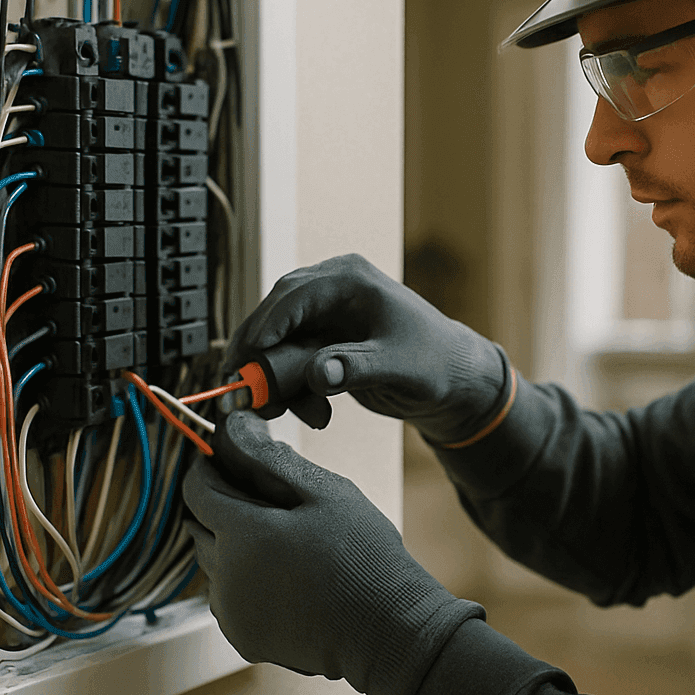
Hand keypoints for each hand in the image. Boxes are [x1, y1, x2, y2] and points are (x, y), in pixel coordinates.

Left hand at [184, 411, 482, 694]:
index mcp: (242, 535)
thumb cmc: (363, 555)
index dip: (209, 467)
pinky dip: (244, 581)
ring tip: (283, 540)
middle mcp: (225, 577)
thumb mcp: (325, 492)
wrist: (387, 629)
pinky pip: (228, 597)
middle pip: (200, 526)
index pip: (197, 489)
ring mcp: (232, 613)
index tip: (232, 459)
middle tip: (270, 499)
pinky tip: (286, 575)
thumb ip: (271, 460)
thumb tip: (233, 428)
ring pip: (212, 563)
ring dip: (232, 545)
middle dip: (222, 505)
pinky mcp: (245, 638)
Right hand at [223, 253, 508, 445]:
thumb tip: (316, 374)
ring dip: (276, 380)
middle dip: (258, 356)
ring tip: (290, 414)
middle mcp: (332, 290)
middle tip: (240, 391)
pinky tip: (312, 414)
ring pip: (278, 342)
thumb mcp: (399, 366)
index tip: (245, 360)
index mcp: (351, 280)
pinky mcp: (324, 342)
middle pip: (275, 315)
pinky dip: (292, 388)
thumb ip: (356, 367)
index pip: (294, 294)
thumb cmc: (436, 364)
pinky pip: (291, 361)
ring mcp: (326, 315)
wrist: (454, 380)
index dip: (265, 326)